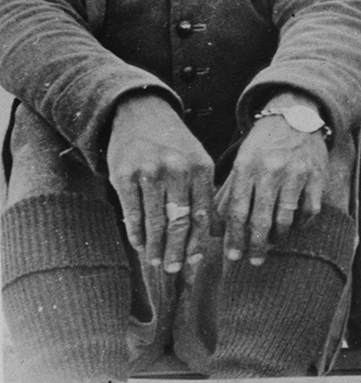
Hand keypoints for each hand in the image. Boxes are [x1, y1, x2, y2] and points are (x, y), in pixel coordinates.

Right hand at [106, 93, 213, 272]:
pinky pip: (132, 213)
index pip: (202, 214)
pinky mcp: (124, 174)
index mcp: (201, 167)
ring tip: (158, 261)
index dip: (198, 241)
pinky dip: (136, 233)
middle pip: (179, 222)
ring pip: (155, 221)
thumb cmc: (174, 143)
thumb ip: (205, 191)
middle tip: (175, 269)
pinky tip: (139, 245)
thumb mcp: (198, 159)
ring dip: (156, 247)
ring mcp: (149, 172)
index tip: (195, 261)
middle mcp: (177, 169)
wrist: (140, 112)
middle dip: (178, 251)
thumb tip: (215, 233)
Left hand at [215, 97, 328, 264]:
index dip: (233, 238)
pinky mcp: (316, 176)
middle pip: (260, 219)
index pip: (236, 210)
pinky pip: (309, 211)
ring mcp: (296, 173)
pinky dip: (302, 224)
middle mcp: (270, 170)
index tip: (232, 256)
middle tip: (252, 261)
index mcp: (246, 166)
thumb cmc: (264, 143)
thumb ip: (229, 192)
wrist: (295, 115)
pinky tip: (294, 226)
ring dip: (277, 238)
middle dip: (255, 246)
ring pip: (285, 219)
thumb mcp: (241, 160)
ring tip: (271, 244)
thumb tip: (213, 229)